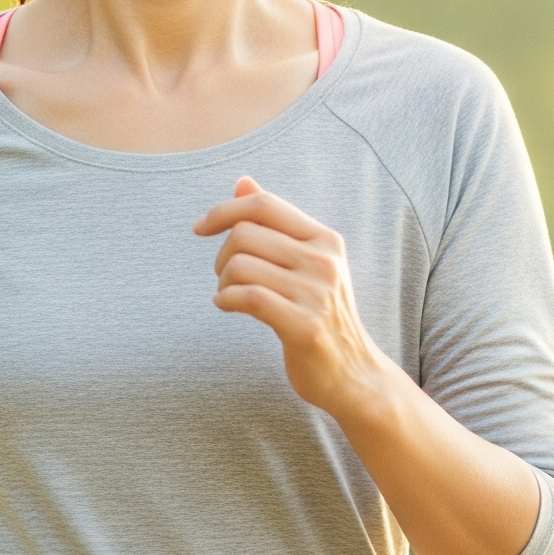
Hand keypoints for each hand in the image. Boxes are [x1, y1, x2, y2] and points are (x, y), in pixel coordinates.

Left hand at [193, 177, 391, 418]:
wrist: (353, 373)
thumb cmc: (322, 315)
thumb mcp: (307, 262)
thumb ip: (276, 222)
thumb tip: (242, 181)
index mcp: (326, 239)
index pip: (265, 205)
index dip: (224, 210)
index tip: (199, 228)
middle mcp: (324, 261)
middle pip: (245, 234)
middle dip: (222, 255)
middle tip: (226, 278)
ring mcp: (316, 293)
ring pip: (240, 265)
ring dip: (222, 283)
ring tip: (229, 296)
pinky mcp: (303, 326)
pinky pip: (246, 297)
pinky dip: (225, 300)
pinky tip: (226, 306)